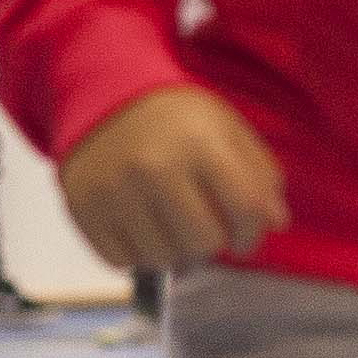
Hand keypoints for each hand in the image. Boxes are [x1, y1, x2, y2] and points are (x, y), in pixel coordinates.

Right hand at [60, 85, 287, 272]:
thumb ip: (259, 173)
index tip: (245, 237)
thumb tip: (275, 223)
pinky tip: (142, 229)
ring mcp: (114, 191)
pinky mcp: (83, 209)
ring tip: (172, 227)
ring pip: (162, 258)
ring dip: (174, 251)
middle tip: (205, 230)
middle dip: (211, 242)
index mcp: (199, 142)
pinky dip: (137, 253)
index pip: (244, 209)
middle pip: (202, 243)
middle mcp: (154, 167)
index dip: (252, 233)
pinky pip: (120, 261)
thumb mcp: (226, 128)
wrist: (104, 96)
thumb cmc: (174, 118)